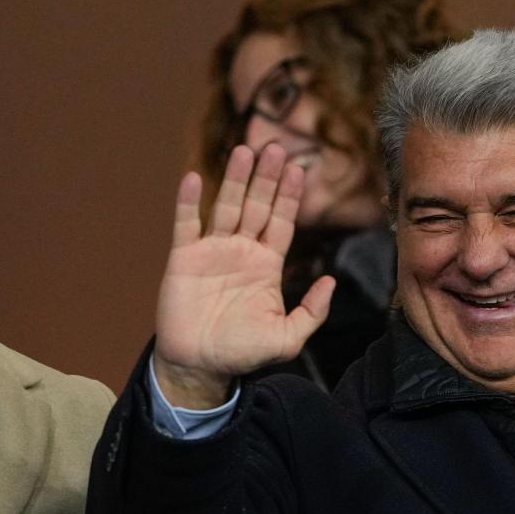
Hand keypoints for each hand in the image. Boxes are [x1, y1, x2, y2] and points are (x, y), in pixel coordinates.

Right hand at [152, 143, 334, 407]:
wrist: (198, 366)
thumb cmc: (242, 353)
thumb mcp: (287, 338)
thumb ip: (312, 311)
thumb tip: (330, 279)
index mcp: (266, 264)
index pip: (282, 221)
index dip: (290, 196)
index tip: (300, 169)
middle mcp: (241, 251)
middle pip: (256, 205)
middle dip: (267, 178)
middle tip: (276, 147)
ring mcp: (211, 251)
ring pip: (225, 206)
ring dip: (234, 179)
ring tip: (244, 151)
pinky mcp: (183, 258)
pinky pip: (186, 224)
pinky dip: (188, 201)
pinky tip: (193, 178)